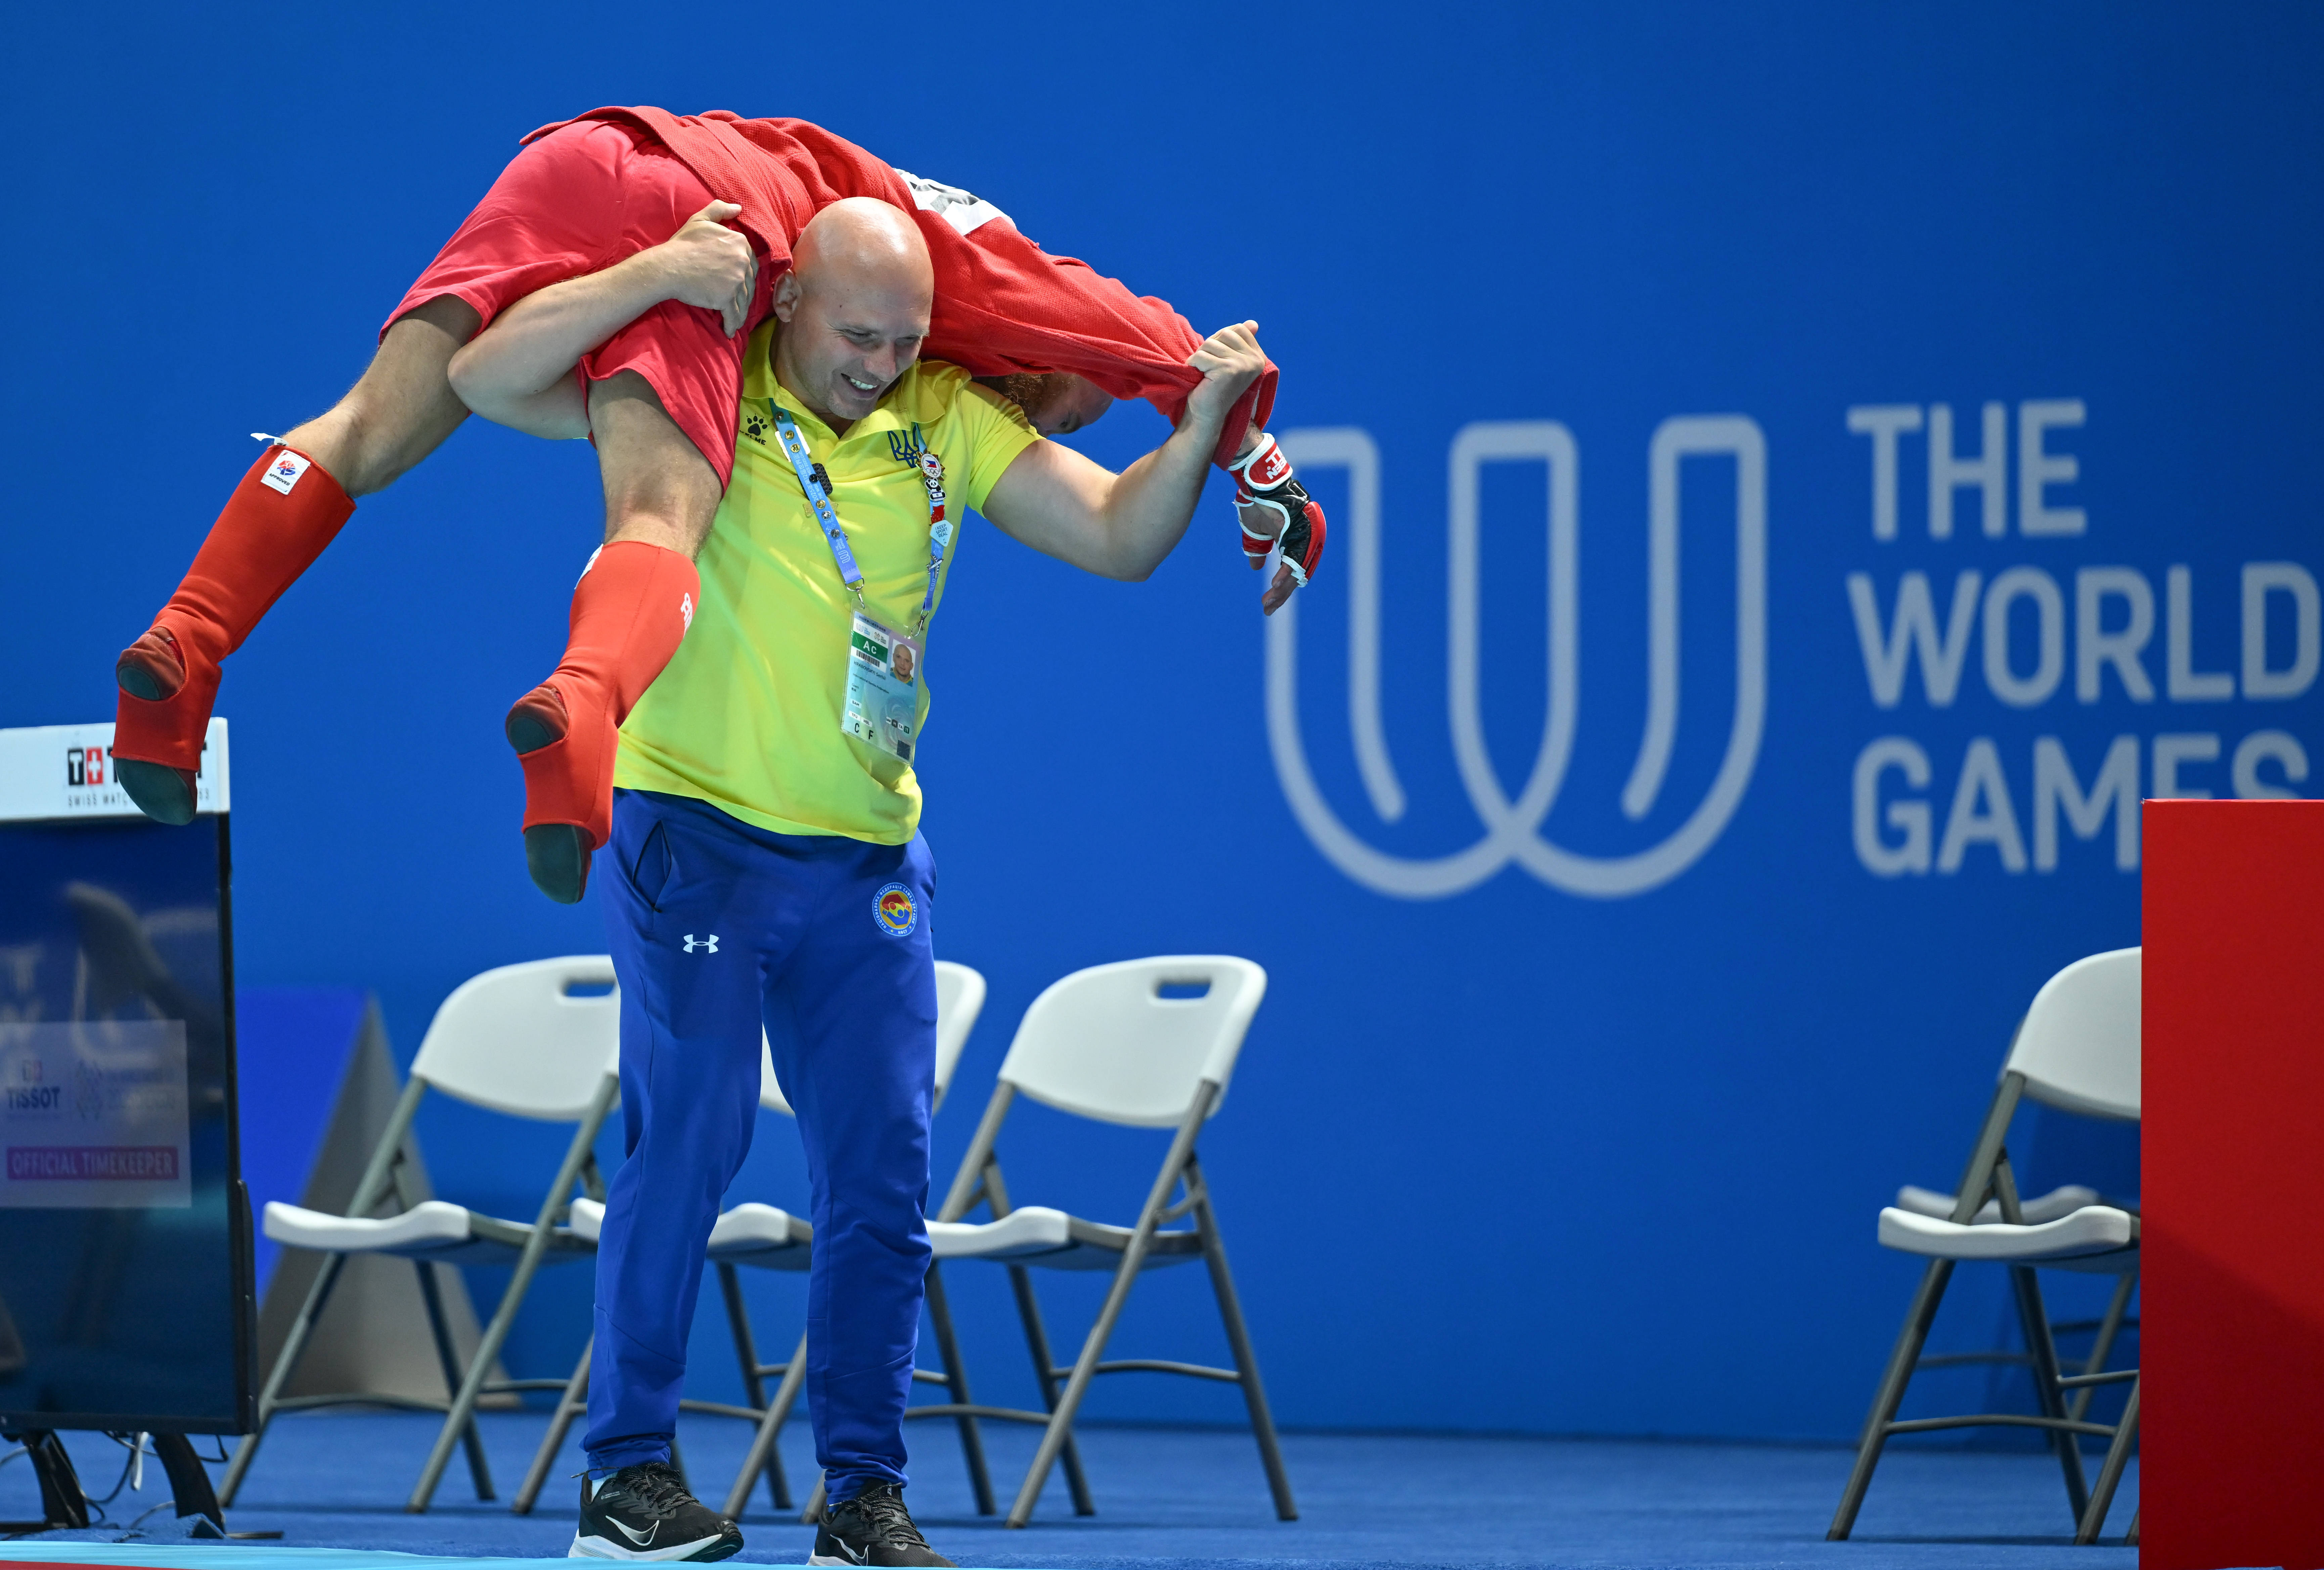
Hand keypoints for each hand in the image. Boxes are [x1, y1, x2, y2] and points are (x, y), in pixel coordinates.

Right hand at [645, 201, 757, 336]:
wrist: (668, 266)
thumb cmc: (682, 244)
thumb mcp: (701, 219)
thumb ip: (720, 210)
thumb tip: (738, 208)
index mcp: (739, 242)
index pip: (750, 262)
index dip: (744, 274)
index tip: (737, 282)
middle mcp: (743, 260)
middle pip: (749, 282)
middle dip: (744, 293)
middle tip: (737, 302)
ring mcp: (736, 280)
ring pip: (744, 300)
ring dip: (740, 311)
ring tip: (734, 319)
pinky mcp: (727, 298)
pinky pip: (734, 314)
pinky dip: (732, 324)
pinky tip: (728, 330)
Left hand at [1181, 321, 1266, 436]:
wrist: (1207, 415)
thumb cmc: (1215, 386)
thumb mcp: (1229, 360)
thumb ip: (1240, 342)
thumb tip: (1253, 323)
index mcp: (1258, 357)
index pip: (1238, 329)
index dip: (1221, 340)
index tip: (1219, 361)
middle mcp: (1255, 361)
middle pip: (1224, 334)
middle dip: (1210, 348)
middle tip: (1210, 369)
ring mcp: (1243, 365)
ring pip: (1210, 344)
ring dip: (1201, 358)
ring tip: (1205, 375)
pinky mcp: (1228, 370)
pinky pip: (1200, 356)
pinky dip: (1193, 365)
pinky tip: (1200, 379)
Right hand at [1229, 432, 1326, 615]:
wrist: (1256, 482)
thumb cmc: (1257, 502)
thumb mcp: (1255, 532)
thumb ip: (1257, 549)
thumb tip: (1256, 567)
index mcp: (1296, 540)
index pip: (1292, 570)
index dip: (1281, 589)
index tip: (1268, 603)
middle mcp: (1305, 539)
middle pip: (1296, 574)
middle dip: (1281, 594)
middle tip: (1268, 608)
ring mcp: (1306, 534)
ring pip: (1297, 570)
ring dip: (1282, 589)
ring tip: (1269, 602)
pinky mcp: (1300, 530)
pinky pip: (1295, 557)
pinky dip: (1285, 574)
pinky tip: (1275, 587)